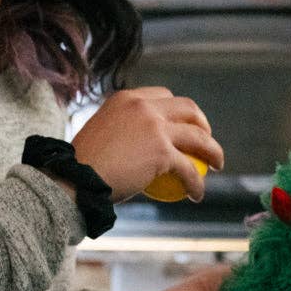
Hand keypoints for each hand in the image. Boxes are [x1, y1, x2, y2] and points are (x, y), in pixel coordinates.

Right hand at [71, 87, 224, 202]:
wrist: (74, 178)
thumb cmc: (82, 165)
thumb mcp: (101, 134)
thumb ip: (123, 130)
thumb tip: (140, 144)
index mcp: (126, 98)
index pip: (163, 95)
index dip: (178, 110)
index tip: (183, 125)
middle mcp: (143, 106)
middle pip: (188, 108)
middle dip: (203, 123)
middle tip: (206, 142)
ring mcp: (155, 127)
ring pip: (199, 137)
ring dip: (214, 152)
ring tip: (217, 166)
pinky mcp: (163, 152)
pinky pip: (190, 170)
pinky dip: (197, 184)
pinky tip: (197, 195)